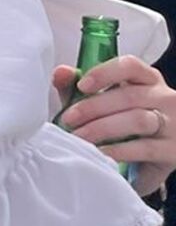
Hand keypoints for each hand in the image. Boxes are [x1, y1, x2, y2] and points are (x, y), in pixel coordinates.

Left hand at [55, 55, 175, 194]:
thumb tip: (60, 72)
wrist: (155, 159)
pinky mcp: (173, 150)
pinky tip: (101, 153)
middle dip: (94, 107)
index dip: (105, 73)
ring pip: (138, 120)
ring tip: (80, 138)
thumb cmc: (125, 124)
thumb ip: (79, 89)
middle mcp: (164, 97)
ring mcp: (173, 124)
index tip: (82, 86)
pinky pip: (145, 148)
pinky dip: (119, 150)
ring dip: (103, 128)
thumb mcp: (103, 103)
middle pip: (129, 96)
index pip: (130, 66)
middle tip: (69, 119)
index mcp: (147, 79)